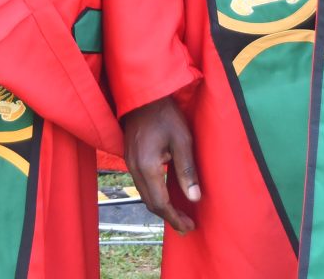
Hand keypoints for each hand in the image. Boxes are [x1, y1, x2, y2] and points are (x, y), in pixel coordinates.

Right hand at [123, 96, 199, 233]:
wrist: (143, 95)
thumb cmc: (166, 115)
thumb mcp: (182, 140)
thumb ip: (187, 171)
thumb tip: (194, 199)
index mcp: (148, 167)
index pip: (160, 203)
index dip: (175, 218)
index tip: (189, 227)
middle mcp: (134, 169)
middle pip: (150, 203)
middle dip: (169, 217)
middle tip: (187, 225)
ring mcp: (129, 163)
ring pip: (144, 195)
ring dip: (161, 207)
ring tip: (179, 214)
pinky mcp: (130, 157)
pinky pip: (141, 184)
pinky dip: (154, 195)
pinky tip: (166, 194)